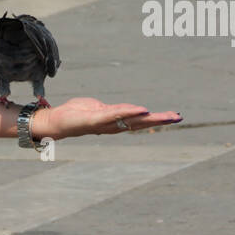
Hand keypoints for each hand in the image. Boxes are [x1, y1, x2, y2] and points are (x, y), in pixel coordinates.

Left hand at [30, 98, 181, 140]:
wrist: (55, 121)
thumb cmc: (76, 114)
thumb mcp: (99, 109)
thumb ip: (114, 110)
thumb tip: (127, 111)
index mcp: (116, 122)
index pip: (140, 119)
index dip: (157, 118)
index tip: (175, 116)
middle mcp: (113, 125)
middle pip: (141, 122)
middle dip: (160, 120)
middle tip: (178, 117)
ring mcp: (105, 123)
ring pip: (132, 120)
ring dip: (151, 117)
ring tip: (167, 115)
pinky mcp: (95, 120)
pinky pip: (115, 115)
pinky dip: (130, 113)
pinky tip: (143, 110)